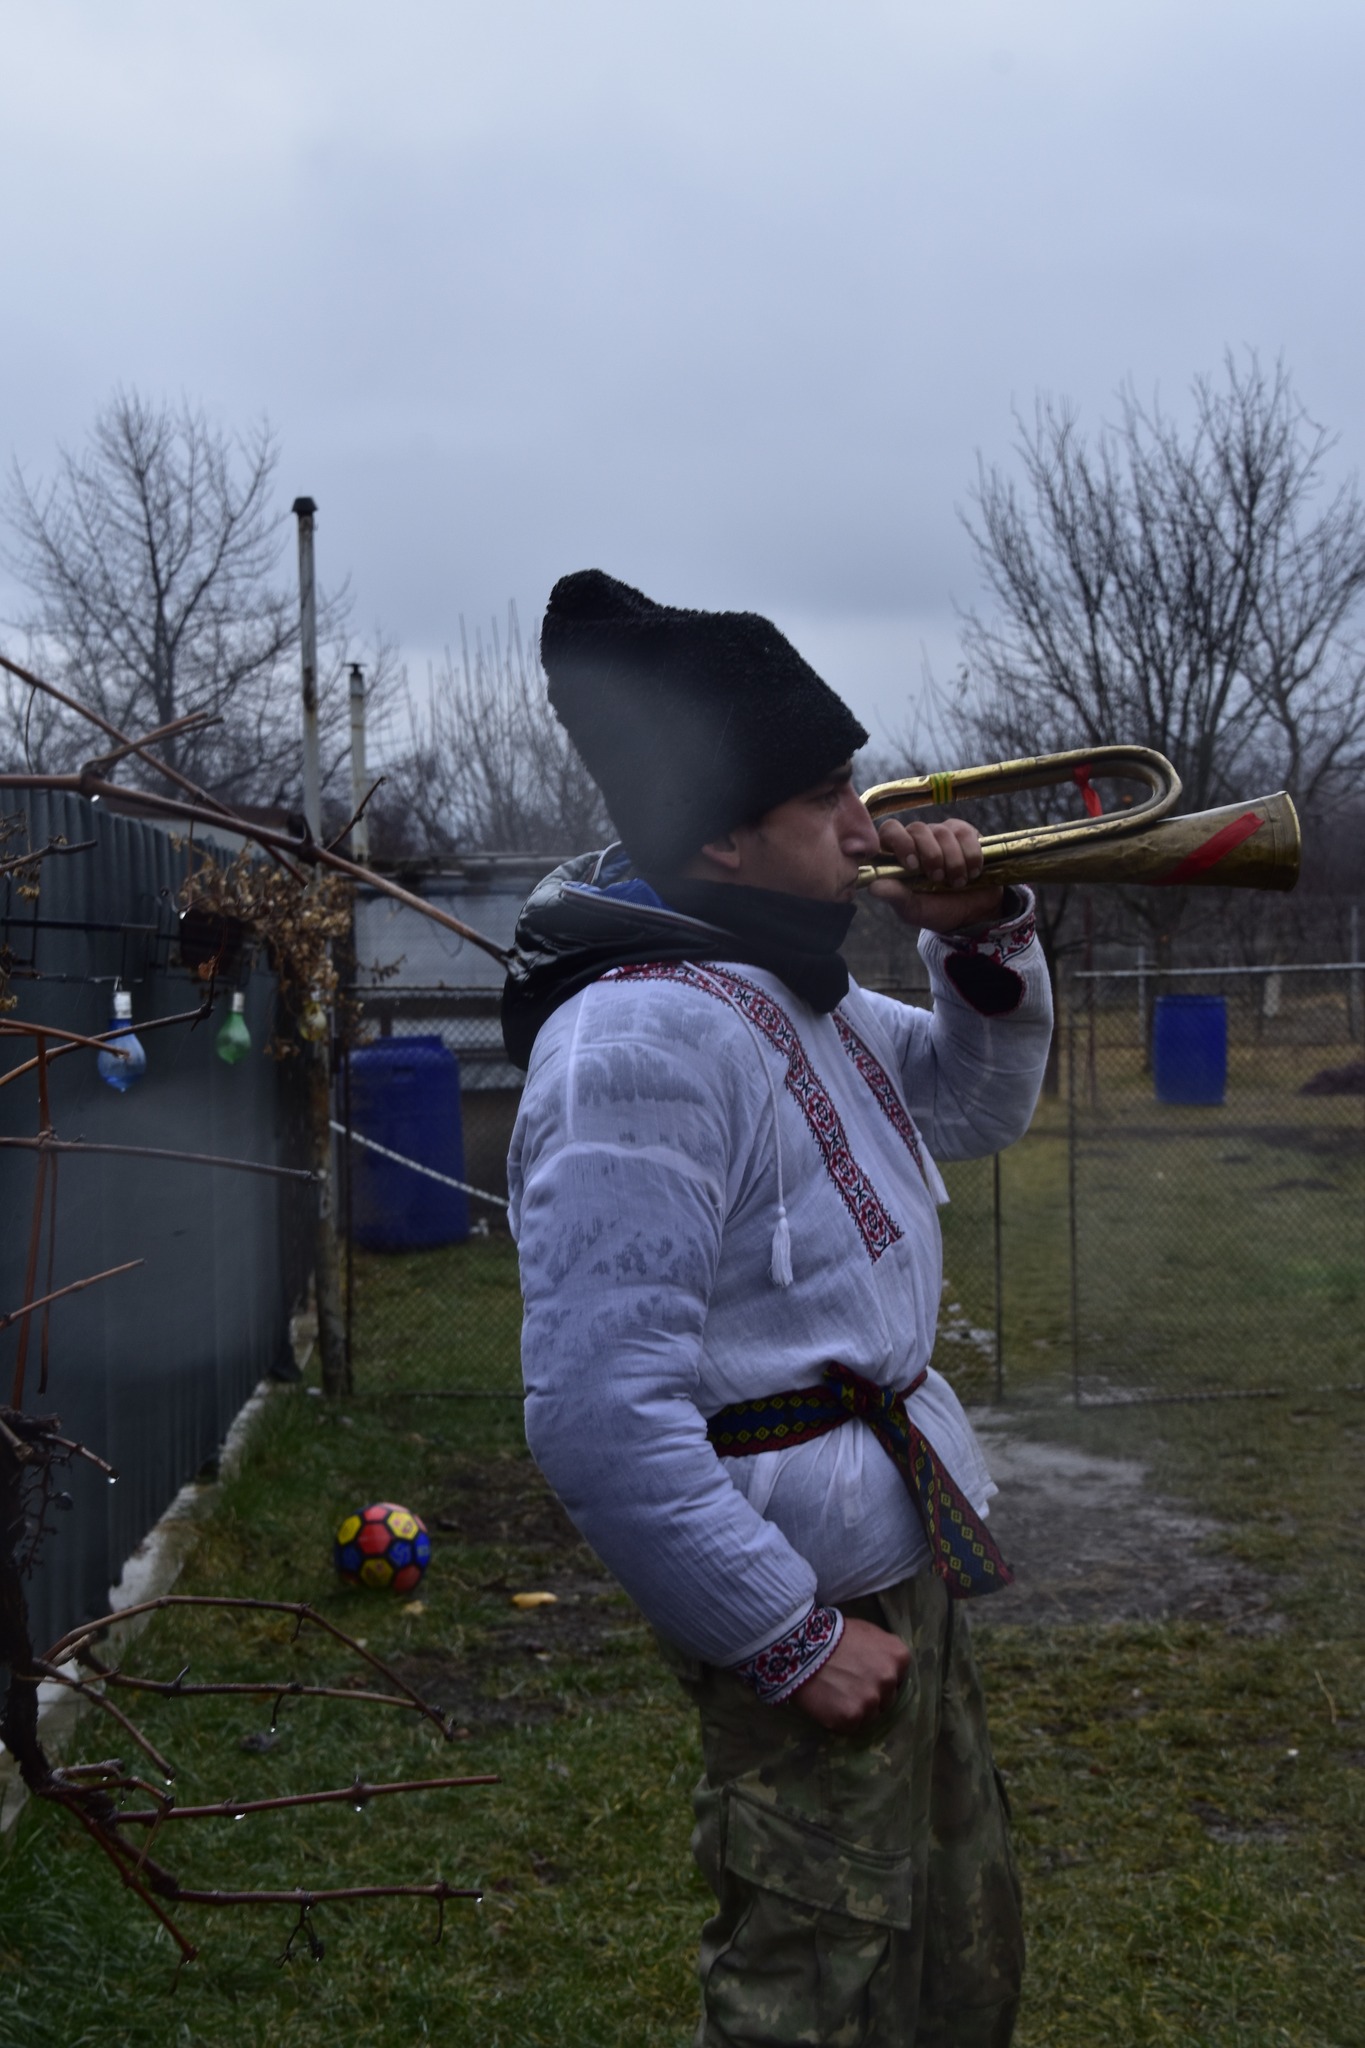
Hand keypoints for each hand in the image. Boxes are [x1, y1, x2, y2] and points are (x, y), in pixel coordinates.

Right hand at [791, 1618, 909, 1732]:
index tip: (865, 1673)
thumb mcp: (868, 1632)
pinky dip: (841, 1719)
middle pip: (887, 1698)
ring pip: (870, 1715)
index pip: (898, 1678)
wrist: (801, 1645)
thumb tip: (890, 1667)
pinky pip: (852, 1726)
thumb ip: (884, 1651)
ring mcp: (871, 1701)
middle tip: (849, 1684)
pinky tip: (829, 1704)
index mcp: (899, 1657)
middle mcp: (890, 1680)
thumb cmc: (834, 1634)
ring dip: (857, 1708)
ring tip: (836, 1694)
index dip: (880, 1677)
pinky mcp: (851, 1718)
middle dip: (872, 1694)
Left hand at [866, 818, 1003, 932]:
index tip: (912, 865)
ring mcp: (941, 833)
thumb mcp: (913, 909)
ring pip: (943, 832)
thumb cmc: (938, 909)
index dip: (900, 842)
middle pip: (918, 828)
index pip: (890, 831)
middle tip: (938, 878)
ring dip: (953, 861)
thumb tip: (873, 887)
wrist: (973, 914)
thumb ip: (895, 896)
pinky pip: (965, 833)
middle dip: (931, 855)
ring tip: (957, 882)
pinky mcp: (965, 834)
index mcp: (898, 855)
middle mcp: (917, 839)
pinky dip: (970, 855)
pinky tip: (973, 872)